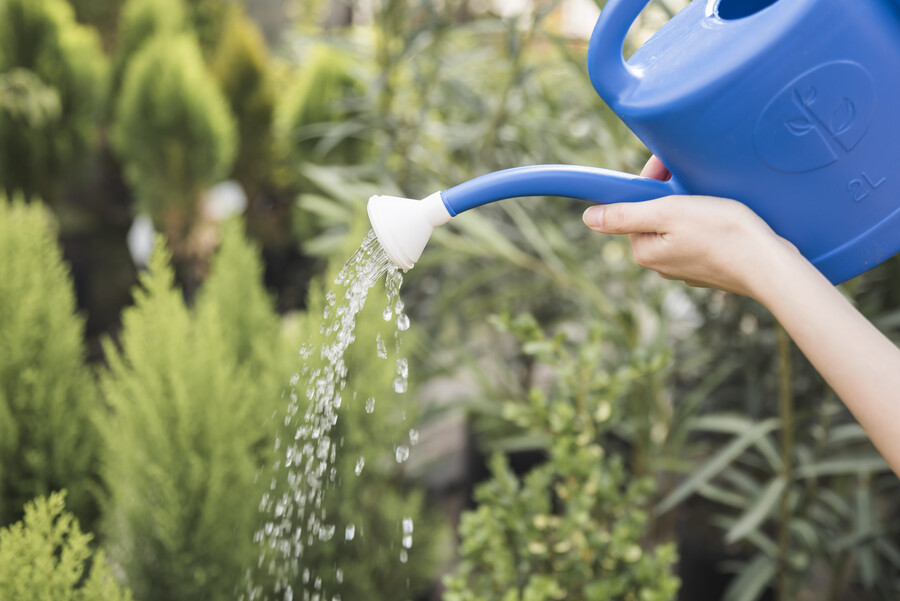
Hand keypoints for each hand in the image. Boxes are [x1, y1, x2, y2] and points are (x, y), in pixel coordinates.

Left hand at [582, 156, 800, 299]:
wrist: (770, 264)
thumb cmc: (721, 234)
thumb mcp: (668, 213)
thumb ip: (625, 214)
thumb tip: (588, 218)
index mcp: (644, 251)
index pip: (634, 207)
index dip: (650, 182)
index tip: (668, 166)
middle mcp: (661, 263)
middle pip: (655, 216)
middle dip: (671, 194)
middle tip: (694, 179)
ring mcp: (686, 267)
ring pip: (678, 225)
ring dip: (691, 206)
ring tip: (712, 197)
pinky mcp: (710, 266)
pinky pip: (699, 236)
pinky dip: (709, 222)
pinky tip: (725, 217)